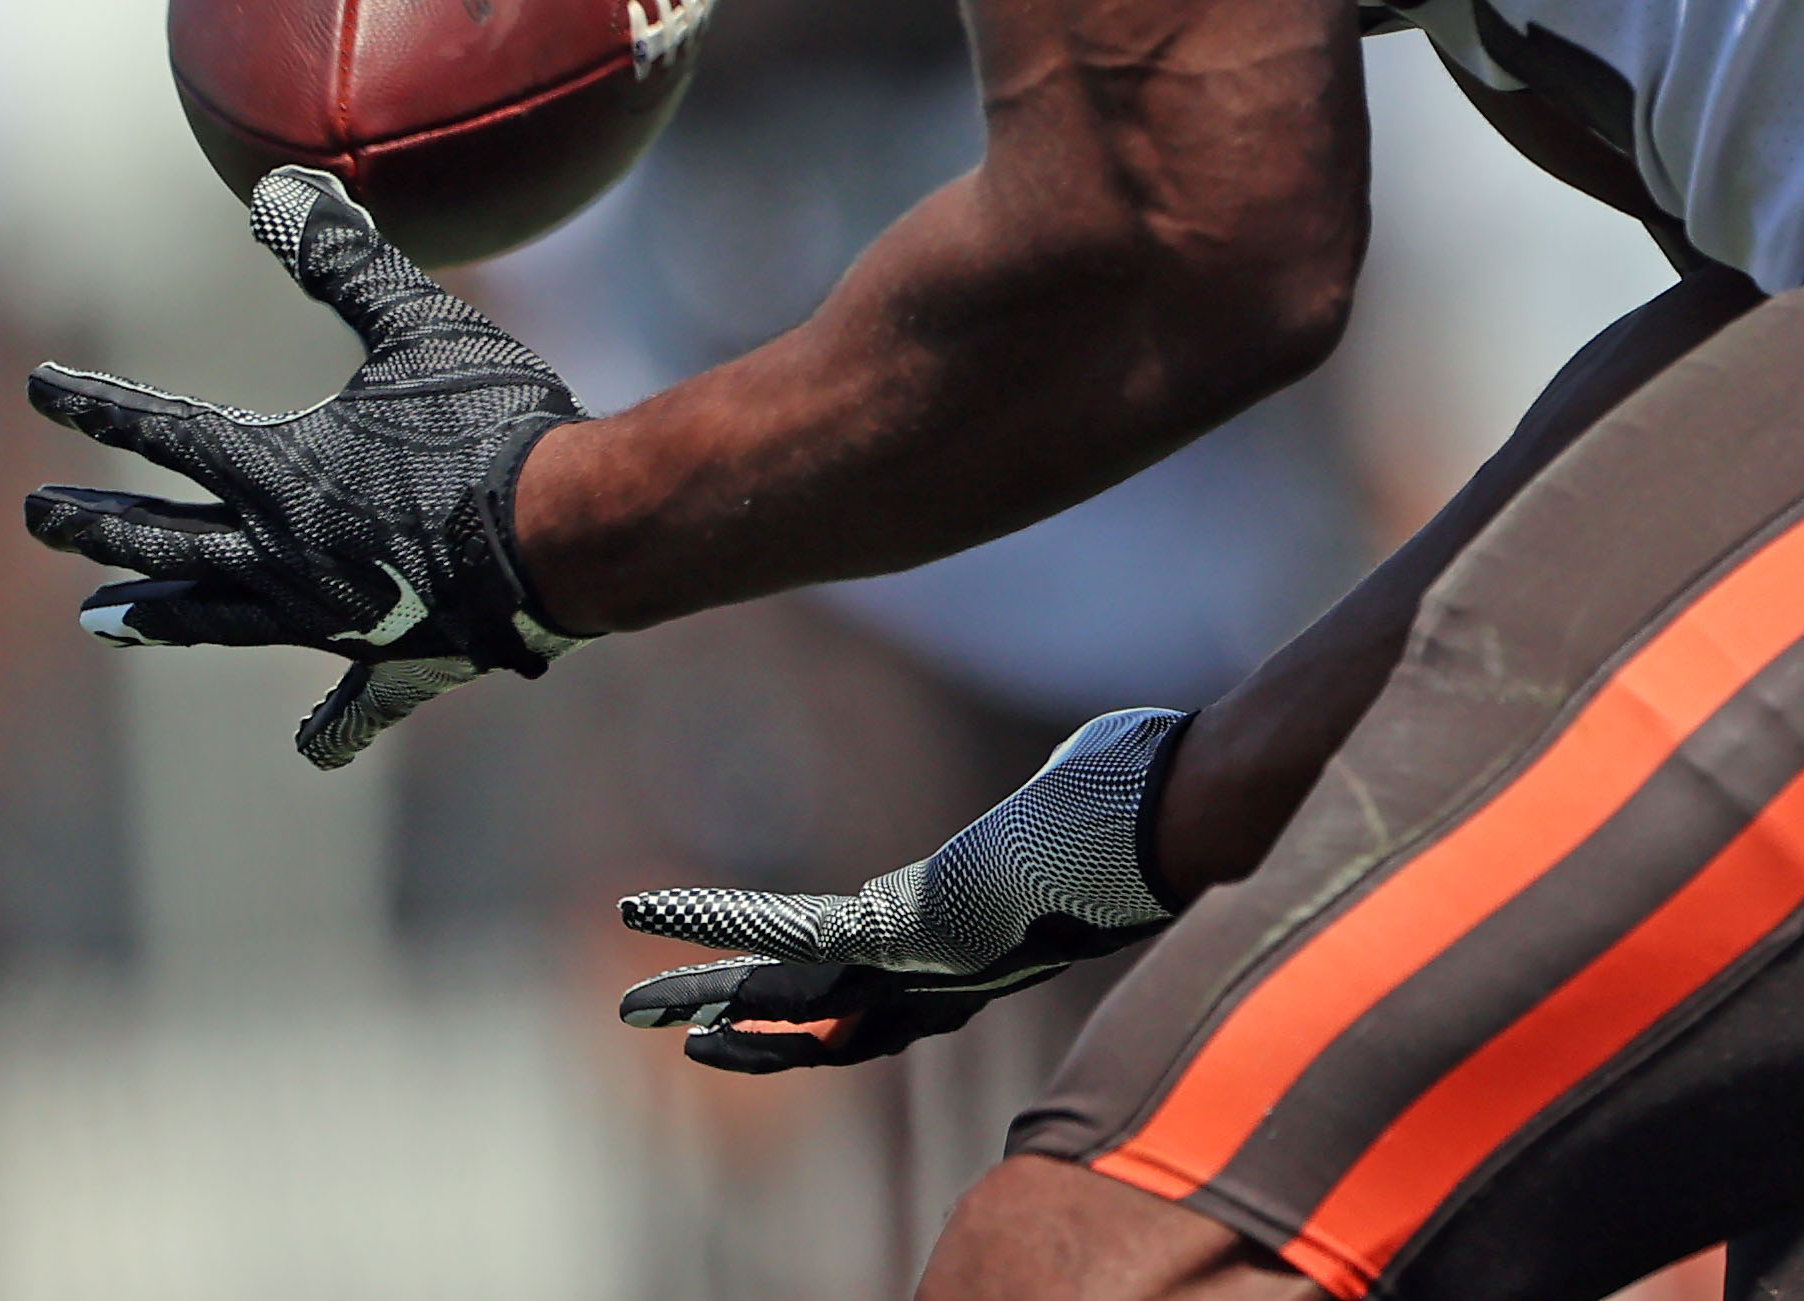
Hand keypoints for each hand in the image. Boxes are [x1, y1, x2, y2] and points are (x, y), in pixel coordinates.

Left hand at [24, 169, 590, 768]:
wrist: (568, 530)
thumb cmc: (494, 423)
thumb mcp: (418, 328)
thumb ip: (346, 266)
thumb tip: (279, 192)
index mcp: (278, 472)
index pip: (163, 430)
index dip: (99, 402)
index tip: (41, 385)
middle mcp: (279, 552)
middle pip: (165, 537)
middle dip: (98, 524)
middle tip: (42, 518)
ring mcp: (327, 616)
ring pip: (219, 616)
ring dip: (157, 614)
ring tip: (102, 618)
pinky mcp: (394, 658)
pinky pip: (353, 700)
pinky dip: (334, 723)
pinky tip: (313, 751)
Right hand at [616, 708, 1187, 1070]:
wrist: (1166, 814)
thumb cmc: (1134, 798)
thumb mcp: (1071, 808)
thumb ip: (1052, 805)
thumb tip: (1078, 770)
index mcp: (972, 961)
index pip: (873, 1006)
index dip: (809, 1015)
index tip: (757, 1001)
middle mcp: (941, 982)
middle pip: (820, 1030)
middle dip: (742, 1034)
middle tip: (670, 1032)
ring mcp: (919, 963)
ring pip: (790, 1001)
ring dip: (706, 1000)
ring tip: (637, 1009)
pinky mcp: (900, 930)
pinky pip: (787, 934)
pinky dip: (714, 922)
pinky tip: (648, 911)